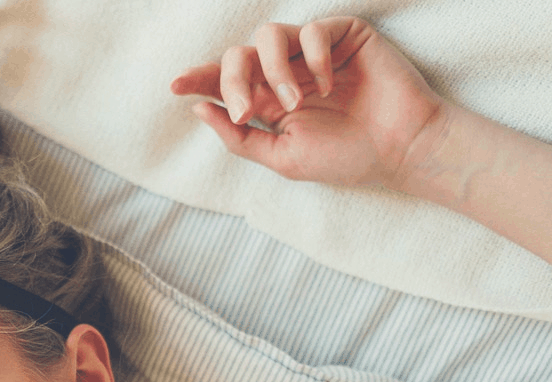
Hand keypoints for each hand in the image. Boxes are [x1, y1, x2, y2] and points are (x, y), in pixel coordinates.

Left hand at [170, 18, 443, 189]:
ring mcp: (314, 53)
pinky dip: (315, 57)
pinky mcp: (344, 36)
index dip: (199, 79)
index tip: (174, 86)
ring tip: (293, 103)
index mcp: (269, 101)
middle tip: (244, 110)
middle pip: (239, 56)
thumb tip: (199, 109)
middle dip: (232, 81)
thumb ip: (240, 137)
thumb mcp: (282, 157)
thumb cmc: (346, 157)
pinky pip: (313, 30)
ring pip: (269, 37)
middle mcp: (286, 73)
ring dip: (272, 71)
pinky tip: (330, 84)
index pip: (225, 82)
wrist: (401, 148)